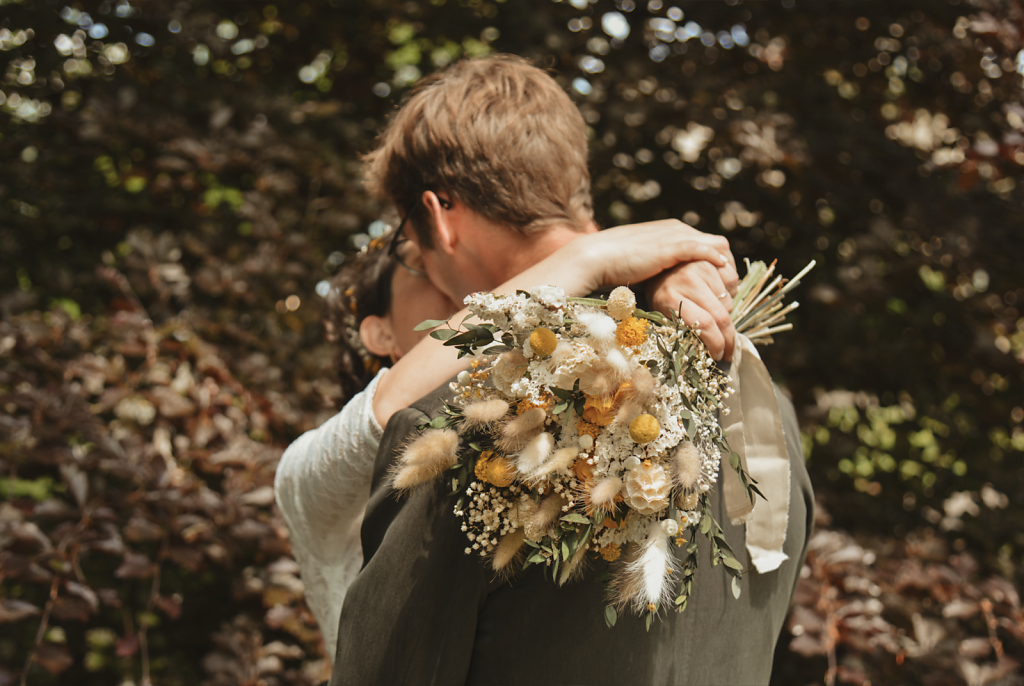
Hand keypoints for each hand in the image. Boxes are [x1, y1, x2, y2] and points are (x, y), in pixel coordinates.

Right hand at [566, 219, 736, 293]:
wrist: (596, 257)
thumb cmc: (613, 264)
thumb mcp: (643, 262)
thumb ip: (658, 266)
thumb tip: (664, 283)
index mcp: (670, 230)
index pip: (707, 242)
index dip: (717, 262)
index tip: (720, 284)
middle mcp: (676, 228)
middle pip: (717, 242)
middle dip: (727, 266)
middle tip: (730, 289)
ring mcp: (674, 235)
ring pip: (715, 246)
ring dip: (725, 268)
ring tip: (728, 287)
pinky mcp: (671, 246)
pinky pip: (702, 249)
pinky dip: (714, 260)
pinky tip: (720, 272)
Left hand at [646, 261, 736, 360]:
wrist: (655, 261)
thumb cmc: (660, 292)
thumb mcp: (663, 313)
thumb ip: (682, 329)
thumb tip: (706, 353)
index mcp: (669, 297)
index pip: (704, 324)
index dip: (717, 343)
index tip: (720, 355)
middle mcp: (687, 279)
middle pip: (721, 315)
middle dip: (729, 337)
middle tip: (729, 348)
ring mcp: (702, 265)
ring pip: (729, 299)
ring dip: (726, 312)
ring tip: (715, 314)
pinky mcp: (712, 256)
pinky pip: (733, 281)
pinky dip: (730, 292)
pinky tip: (717, 294)